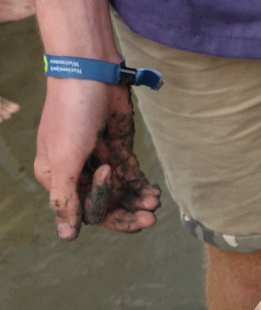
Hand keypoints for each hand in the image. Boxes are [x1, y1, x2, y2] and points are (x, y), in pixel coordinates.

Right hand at [34, 78, 160, 239]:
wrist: (92, 72)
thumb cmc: (72, 113)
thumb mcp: (65, 158)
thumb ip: (66, 198)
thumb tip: (66, 237)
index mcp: (57, 177)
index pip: (84, 210)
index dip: (107, 212)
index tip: (124, 200)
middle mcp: (77, 172)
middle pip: (105, 205)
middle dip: (128, 213)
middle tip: (151, 218)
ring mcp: (99, 160)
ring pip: (120, 192)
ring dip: (137, 200)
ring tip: (154, 202)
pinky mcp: (117, 149)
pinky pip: (130, 176)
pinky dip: (141, 185)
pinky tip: (154, 192)